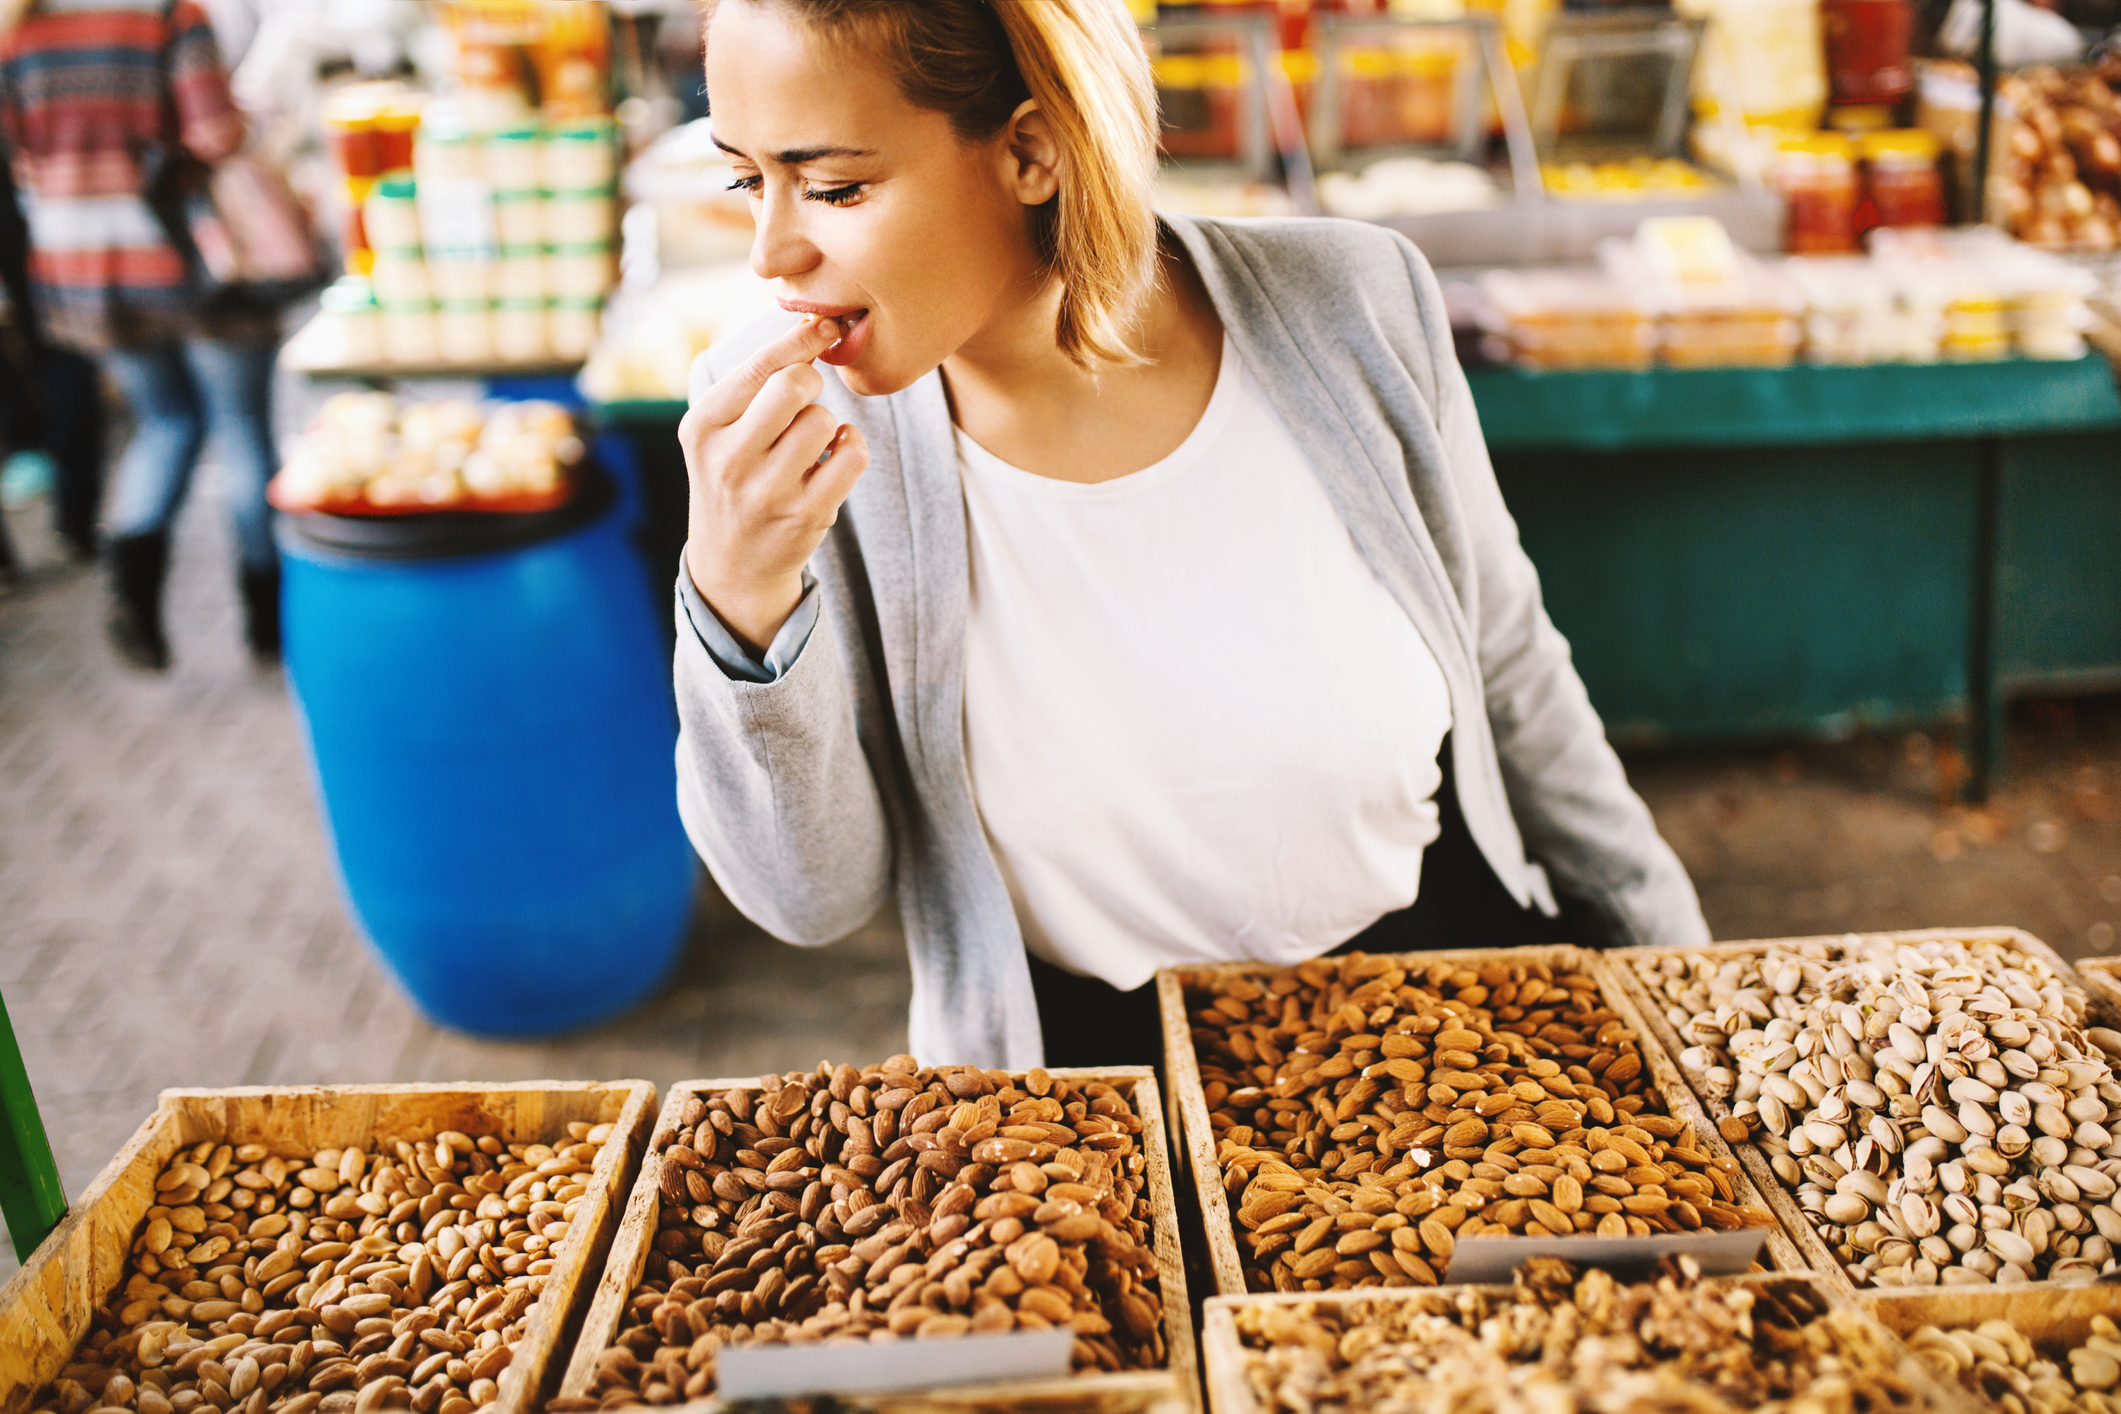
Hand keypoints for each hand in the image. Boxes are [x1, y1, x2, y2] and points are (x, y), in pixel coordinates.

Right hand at [680, 317, 869, 651]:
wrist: (732, 563)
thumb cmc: (734, 477)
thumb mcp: (719, 431)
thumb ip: (752, 383)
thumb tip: (814, 322)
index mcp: (702, 425)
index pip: (759, 365)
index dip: (801, 336)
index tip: (826, 324)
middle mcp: (729, 458)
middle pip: (795, 384)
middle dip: (810, 383)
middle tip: (804, 401)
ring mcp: (768, 490)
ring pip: (823, 419)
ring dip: (827, 422)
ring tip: (810, 441)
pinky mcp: (806, 515)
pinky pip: (851, 454)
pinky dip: (851, 446)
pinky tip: (834, 456)